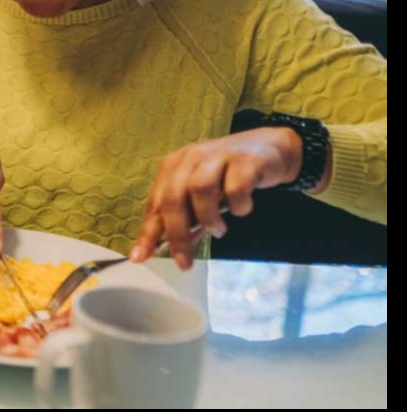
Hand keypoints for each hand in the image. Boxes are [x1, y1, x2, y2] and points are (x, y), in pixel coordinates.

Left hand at [132, 126, 304, 268]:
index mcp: (174, 166)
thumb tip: (172, 249)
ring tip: (219, 230)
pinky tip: (241, 209)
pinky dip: (237, 206)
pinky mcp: (246, 161)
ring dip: (208, 218)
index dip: (148, 232)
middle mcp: (192, 158)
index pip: (156, 203)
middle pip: (174, 198)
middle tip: (185, 261)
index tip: (140, 257)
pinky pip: (236, 188)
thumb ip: (187, 218)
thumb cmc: (229, 175)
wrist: (270, 149)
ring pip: (200, 190)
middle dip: (177, 234)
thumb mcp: (203, 196)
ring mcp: (218, 157)